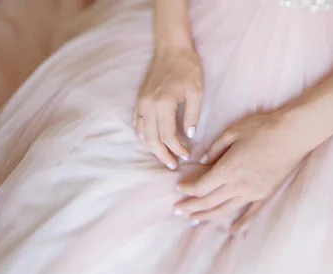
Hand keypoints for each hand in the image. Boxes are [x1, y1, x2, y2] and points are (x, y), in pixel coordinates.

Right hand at [135, 47, 202, 169]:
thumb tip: (189, 136)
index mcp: (163, 103)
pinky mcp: (138, 101)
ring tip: (163, 157)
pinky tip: (152, 142)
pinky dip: (143, 137)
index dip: (177, 148)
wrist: (171, 49)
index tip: (186, 155)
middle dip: (162, 155)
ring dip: (151, 149)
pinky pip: (136, 124)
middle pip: (151, 139)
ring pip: (141, 134)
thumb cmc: (187, 68)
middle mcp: (147, 105)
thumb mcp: (197, 91)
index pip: (167, 135)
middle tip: (173, 165)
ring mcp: (140, 103)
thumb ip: (192, 115)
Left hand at [174, 109, 315, 232]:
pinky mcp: (265, 194)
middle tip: (177, 210)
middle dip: (190, 207)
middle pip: (208, 202)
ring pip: (225, 210)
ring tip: (194, 219)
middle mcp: (238, 185)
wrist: (292, 133)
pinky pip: (250, 214)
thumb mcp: (232, 132)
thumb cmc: (262, 128)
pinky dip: (241, 223)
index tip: (179, 187)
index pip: (200, 186)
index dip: (187, 189)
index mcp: (227, 169)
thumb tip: (203, 162)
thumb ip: (215, 149)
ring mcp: (253, 192)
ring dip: (207, 216)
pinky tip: (232, 231)